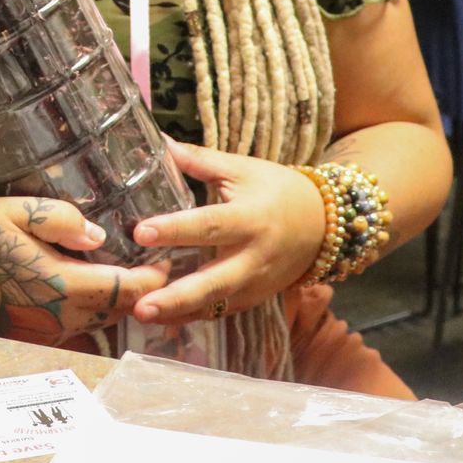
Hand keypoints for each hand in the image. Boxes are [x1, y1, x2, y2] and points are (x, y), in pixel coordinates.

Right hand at [0, 197, 168, 345]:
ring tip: (129, 273)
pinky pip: (76, 328)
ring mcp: (45, 333)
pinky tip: (89, 291)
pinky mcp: (31, 337)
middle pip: (119, 310)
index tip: (168, 256)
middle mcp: (58, 318)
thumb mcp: (11, 211)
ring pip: (99, 321)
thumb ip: (60, 219)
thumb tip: (99, 236)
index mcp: (59, 286)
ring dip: (118, 301)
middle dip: (143, 289)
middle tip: (158, 263)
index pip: (127, 289)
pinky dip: (93, 312)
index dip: (155, 275)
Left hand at [128, 140, 325, 324]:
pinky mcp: (254, 298)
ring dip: (178, 313)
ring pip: (215, 305)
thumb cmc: (276, 190)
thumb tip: (160, 142)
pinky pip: (220, 312)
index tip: (141, 232)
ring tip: (142, 315)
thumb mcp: (241, 169)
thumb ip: (199, 160)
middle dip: (176, 297)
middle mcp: (252, 257)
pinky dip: (192, 317)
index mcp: (249, 219)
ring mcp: (255, 284)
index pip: (208, 225)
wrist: (323, 223)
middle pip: (213, 282)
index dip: (175, 229)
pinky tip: (161, 320)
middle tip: (139, 305)